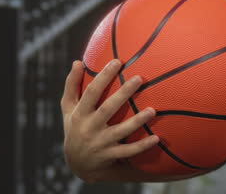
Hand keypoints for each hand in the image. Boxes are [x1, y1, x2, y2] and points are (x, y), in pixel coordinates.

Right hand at [60, 59, 158, 182]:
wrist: (77, 164)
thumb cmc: (75, 127)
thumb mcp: (68, 109)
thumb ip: (72, 86)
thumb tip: (77, 62)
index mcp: (80, 114)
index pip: (91, 92)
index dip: (103, 77)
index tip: (117, 61)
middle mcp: (89, 128)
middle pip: (107, 109)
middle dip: (123, 94)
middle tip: (139, 78)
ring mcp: (100, 143)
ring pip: (120, 131)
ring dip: (137, 121)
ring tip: (152, 110)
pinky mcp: (110, 156)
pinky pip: (128, 151)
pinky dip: (142, 146)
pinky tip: (157, 137)